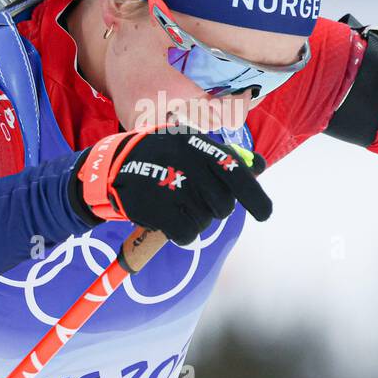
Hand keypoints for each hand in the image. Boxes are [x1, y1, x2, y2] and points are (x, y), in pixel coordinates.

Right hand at [69, 128, 270, 245]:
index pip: (237, 173)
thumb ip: (226, 156)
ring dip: (194, 221)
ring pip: (205, 222)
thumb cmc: (160, 158)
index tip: (265, 214)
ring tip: (175, 206)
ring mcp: (172, 185)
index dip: (256, 197)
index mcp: (199, 144)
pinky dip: (182, 234)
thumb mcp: (190, 146)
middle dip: (213, 210)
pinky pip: (186, 234)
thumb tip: (261, 165)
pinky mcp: (157, 208)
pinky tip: (170, 223)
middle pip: (223, 206)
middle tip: (194, 201)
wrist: (112, 167)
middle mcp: (188, 162)